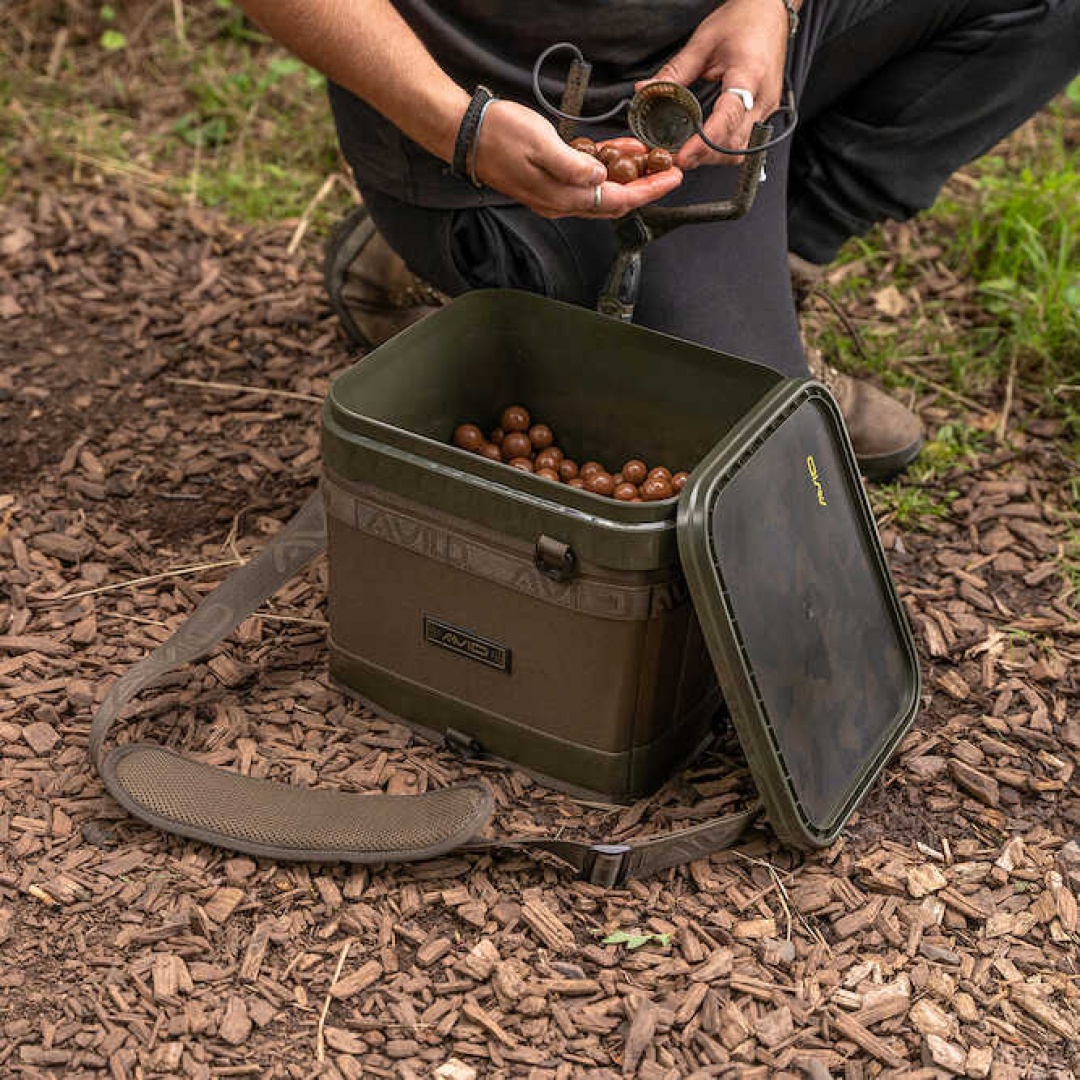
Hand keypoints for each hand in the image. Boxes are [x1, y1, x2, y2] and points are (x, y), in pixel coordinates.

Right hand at [472, 101, 682, 218]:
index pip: (617, 202)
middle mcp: (560, 203)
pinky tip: (615, 153)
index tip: (673, 179)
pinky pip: (585, 182)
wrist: (466, 134)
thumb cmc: (499, 136)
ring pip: (601, 194)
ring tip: (647, 158)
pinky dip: (605, 170)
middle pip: (614, 204)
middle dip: (644, 188)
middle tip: (667, 171)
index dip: (649, 191)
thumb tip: (600, 179)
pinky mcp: (548, 182)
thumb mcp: (541, 144)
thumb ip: (574, 166)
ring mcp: (553, 194)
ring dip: (626, 178)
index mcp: (562, 197)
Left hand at [638, 0, 787, 168]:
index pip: (728, 118)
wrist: (770, 12)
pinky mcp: (766, 113)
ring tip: (689, 153)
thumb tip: (646, 91)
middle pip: (734, 145)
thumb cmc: (742, 21)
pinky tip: (706, 146)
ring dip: (714, 157)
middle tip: (676, 157)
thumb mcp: (703, 42)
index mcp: (749, 75)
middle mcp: (763, 97)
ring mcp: (768, 108)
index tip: (683, 155)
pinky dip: (723, 150)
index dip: (704, 142)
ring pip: (741, 151)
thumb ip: (675, 72)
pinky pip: (745, 143)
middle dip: (704, 156)